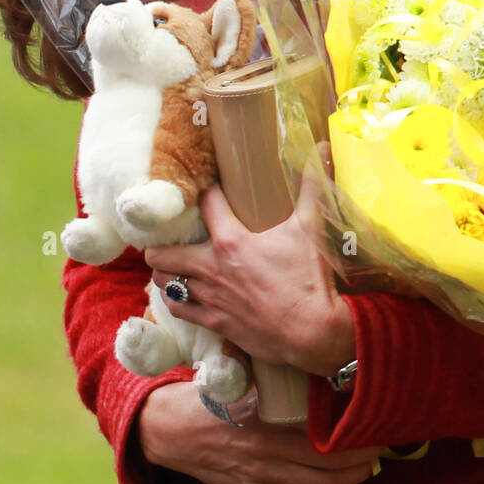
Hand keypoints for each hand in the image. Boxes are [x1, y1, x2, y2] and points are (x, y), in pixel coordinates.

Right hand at [137, 381, 380, 483]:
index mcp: (261, 426)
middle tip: (381, 442)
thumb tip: (318, 365)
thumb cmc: (205, 393)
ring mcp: (259, 480)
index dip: (354, 437)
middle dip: (363, 461)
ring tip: (367, 463)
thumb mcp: (237, 375)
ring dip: (351, 482)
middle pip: (328, 472)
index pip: (321, 441)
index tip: (374, 419)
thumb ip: (274, 375)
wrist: (165, 430)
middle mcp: (263, 459)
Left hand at [145, 154, 354, 375]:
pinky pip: (177, 307)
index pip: (204, 203)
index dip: (206, 191)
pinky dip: (174, 298)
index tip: (211, 188)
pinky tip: (180, 291)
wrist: (312, 332)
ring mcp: (209, 297)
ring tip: (173, 261)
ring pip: (163, 279)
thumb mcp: (311, 229)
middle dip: (161, 240)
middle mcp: (211, 267)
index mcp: (231, 240)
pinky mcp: (213, 322)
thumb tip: (322, 150)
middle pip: (162, 250)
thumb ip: (311, 188)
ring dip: (165, 269)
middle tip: (172, 234)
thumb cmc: (309, 278)